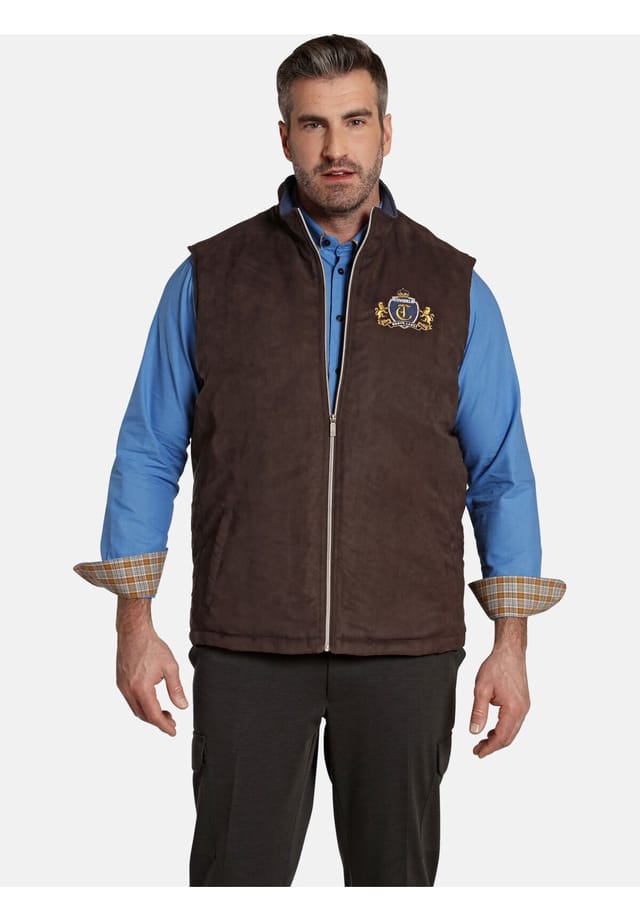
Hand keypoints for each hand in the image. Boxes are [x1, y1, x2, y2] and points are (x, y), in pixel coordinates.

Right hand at [115, 598, 188, 735]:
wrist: (134, 632)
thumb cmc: (152, 646)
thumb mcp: (170, 667)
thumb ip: (176, 688)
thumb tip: (182, 707)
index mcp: (142, 688)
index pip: (154, 715)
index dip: (164, 726)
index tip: (173, 732)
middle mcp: (129, 690)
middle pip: (143, 715)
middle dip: (158, 722)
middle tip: (172, 722)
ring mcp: (122, 686)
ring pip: (136, 709)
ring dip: (149, 714)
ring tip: (165, 713)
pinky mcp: (120, 681)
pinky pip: (131, 700)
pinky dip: (142, 706)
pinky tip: (152, 701)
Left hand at [469, 618, 529, 757]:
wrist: (510, 651)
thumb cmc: (496, 666)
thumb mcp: (481, 689)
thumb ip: (478, 712)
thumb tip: (474, 731)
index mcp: (514, 708)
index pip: (502, 736)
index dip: (490, 748)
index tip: (478, 753)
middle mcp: (523, 710)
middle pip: (509, 737)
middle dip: (493, 746)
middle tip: (477, 750)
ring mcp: (524, 707)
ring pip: (512, 731)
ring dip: (498, 738)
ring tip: (482, 742)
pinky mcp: (522, 703)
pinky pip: (513, 722)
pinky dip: (502, 729)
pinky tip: (491, 730)